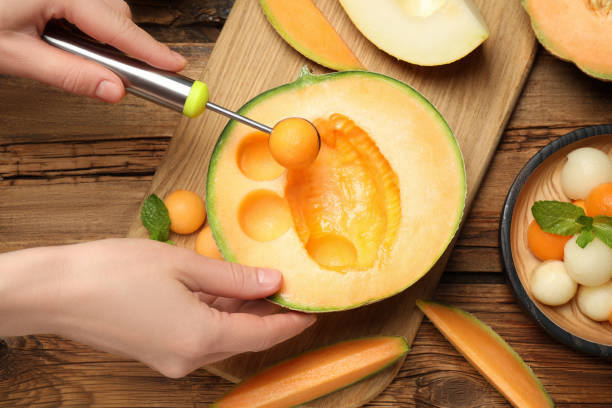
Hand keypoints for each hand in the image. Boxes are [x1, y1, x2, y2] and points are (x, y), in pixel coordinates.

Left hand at [0, 0, 186, 101]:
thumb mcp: (14, 54)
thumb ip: (69, 74)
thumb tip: (115, 91)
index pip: (118, 28)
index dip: (150, 51)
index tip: (177, 67)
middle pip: (115, 14)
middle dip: (122, 45)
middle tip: (117, 78)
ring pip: (101, 8)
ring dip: (98, 35)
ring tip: (62, 50)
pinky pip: (83, 3)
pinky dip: (82, 23)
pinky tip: (56, 34)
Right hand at [0, 239, 315, 377]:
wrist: (56, 292)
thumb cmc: (114, 272)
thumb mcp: (183, 266)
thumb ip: (235, 278)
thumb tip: (274, 282)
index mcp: (201, 337)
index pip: (264, 334)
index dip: (293, 321)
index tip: (314, 309)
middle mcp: (190, 358)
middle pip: (246, 337)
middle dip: (271, 314)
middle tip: (291, 288)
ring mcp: (172, 359)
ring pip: (224, 336)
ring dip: (244, 313)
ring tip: (262, 283)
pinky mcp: (158, 352)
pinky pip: (202, 336)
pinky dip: (219, 316)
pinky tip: (226, 292)